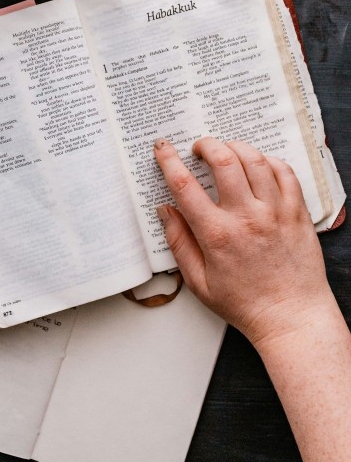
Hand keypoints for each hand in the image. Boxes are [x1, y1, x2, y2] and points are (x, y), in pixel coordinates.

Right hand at [154, 136, 331, 346]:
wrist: (291, 316)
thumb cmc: (245, 304)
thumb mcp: (198, 282)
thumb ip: (179, 242)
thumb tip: (165, 211)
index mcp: (217, 235)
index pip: (185, 185)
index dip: (169, 161)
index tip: (163, 148)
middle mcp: (246, 217)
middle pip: (223, 160)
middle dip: (205, 145)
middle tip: (198, 148)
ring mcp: (275, 212)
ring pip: (255, 160)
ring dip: (235, 147)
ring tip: (226, 151)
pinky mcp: (296, 212)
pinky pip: (284, 172)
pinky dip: (268, 160)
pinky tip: (258, 164)